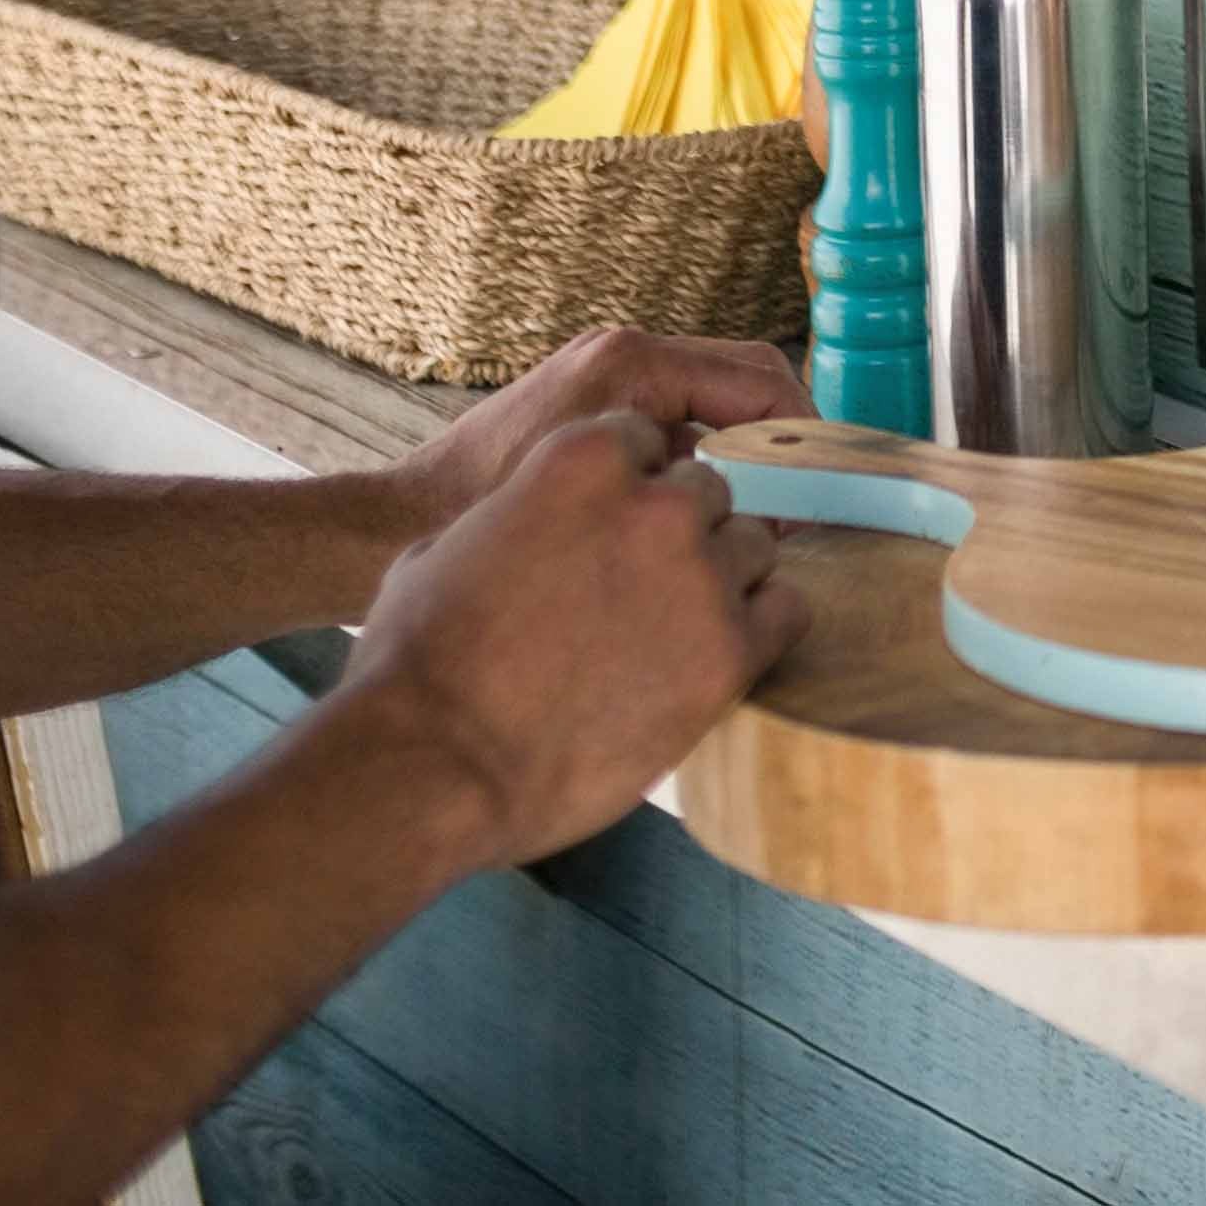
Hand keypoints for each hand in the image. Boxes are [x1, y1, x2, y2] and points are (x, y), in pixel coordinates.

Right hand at [343, 409, 803, 864]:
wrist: (435, 764)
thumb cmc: (418, 663)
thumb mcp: (447, 548)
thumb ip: (513, 515)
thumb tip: (520, 526)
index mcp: (583, 456)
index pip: (649, 441)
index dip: (634, 488)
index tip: (619, 528)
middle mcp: (656, 502)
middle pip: (709, 494)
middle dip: (679, 535)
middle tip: (642, 592)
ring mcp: (701, 575)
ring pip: (755, 547)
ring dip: (723, 579)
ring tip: (674, 631)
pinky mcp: (731, 652)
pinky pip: (787, 611)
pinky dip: (762, 626)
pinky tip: (720, 655)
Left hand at [388, 324, 805, 542]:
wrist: (396, 529)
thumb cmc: (486, 519)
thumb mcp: (603, 502)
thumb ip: (693, 490)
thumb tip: (769, 509)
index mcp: (630, 364)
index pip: (757, 377)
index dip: (802, 434)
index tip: (823, 491)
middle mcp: (623, 353)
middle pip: (745, 380)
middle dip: (783, 440)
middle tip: (803, 509)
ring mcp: (608, 374)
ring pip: (715, 401)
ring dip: (746, 451)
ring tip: (759, 518)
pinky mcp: (593, 405)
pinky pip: (679, 418)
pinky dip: (705, 459)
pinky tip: (699, 520)